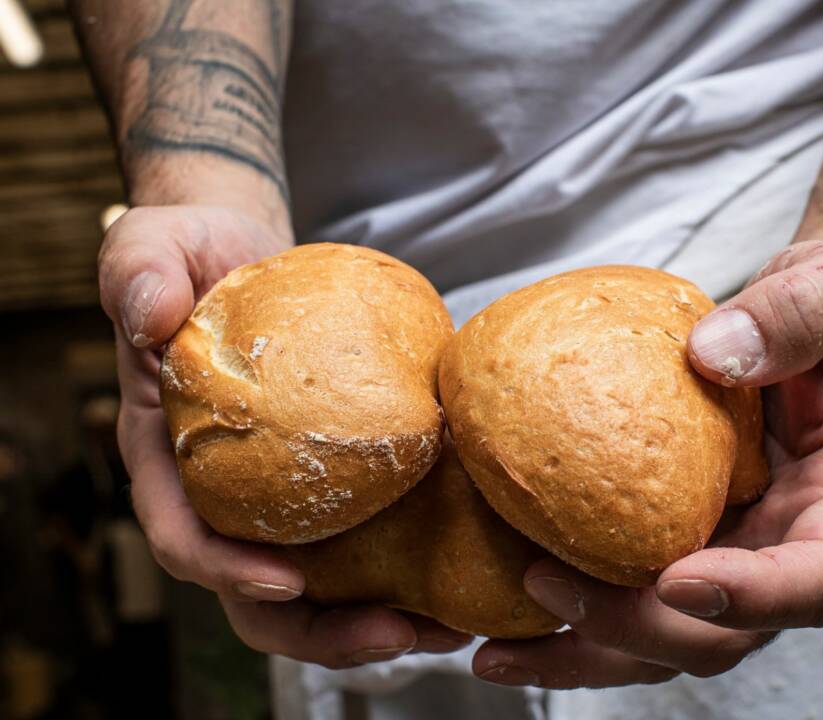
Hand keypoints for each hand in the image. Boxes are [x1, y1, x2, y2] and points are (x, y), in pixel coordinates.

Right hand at [100, 206, 471, 666]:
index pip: (182, 537)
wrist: (248, 256)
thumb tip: (147, 312)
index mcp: (168, 460)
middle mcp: (223, 494)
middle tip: (395, 634)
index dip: (227, 572)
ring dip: (379, 619)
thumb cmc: (195, 254)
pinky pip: (368, 536)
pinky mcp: (333, 481)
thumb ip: (140, 271)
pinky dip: (412, 564)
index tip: (287, 582)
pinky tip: (469, 567)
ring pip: (321, 587)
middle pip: (258, 595)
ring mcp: (279, 497)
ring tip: (451, 627)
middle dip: (321, 631)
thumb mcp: (156, 246)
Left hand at [472, 239, 822, 687]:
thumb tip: (712, 355)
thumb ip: (795, 316)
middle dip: (635, 629)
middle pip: (725, 633)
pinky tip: (506, 604)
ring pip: (667, 635)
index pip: (817, 580)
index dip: (754, 597)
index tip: (677, 580)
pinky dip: (572, 610)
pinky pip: (632, 591)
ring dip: (585, 649)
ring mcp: (734, 551)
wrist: (814, 314)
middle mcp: (790, 545)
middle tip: (547, 586)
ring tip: (497, 650)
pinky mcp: (685, 537)